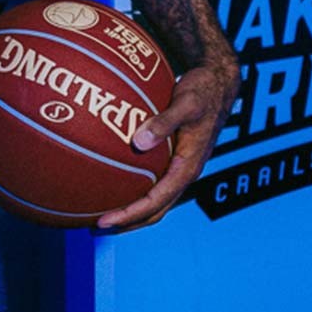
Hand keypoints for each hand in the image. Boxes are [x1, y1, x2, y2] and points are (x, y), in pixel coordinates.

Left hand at [96, 52, 239, 232]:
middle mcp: (183, 173)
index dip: (130, 214)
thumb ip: (164, 122)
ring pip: (153, 199)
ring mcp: (178, 167)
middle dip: (126, 222)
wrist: (217, 84)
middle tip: (94, 227)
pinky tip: (109, 177)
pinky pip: (151, 180)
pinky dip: (132, 186)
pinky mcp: (173, 157)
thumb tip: (138, 142)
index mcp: (188, 167)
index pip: (156, 202)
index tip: (103, 221)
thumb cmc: (202, 92)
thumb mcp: (186, 104)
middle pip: (154, 210)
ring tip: (98, 211)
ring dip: (128, 208)